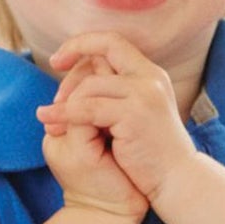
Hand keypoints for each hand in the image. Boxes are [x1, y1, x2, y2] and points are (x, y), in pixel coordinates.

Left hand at [38, 32, 198, 201]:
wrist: (177, 181)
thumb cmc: (154, 155)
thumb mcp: (137, 117)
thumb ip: (117, 97)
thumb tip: (82, 84)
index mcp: (152, 75)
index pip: (113, 42)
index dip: (83, 44)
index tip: (59, 60)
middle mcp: (150, 78)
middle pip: (101, 54)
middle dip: (70, 66)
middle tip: (52, 94)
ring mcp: (143, 94)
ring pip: (91, 85)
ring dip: (64, 102)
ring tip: (47, 118)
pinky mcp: (133, 114)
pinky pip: (87, 109)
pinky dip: (64, 115)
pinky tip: (49, 123)